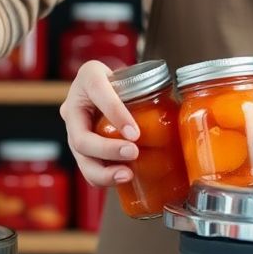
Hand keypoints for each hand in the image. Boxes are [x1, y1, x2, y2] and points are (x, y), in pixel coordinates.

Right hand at [60, 60, 141, 186]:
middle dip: (107, 150)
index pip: (98, 92)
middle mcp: (74, 106)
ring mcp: (73, 131)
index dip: (116, 114)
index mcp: (88, 78)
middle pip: (81, 137)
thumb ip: (148, 88)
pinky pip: (89, 169)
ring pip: (81, 159)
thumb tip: (179, 113)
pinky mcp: (81, 150)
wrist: (110, 89)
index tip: (135, 133)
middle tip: (133, 153)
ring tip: (126, 175)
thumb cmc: (124, 80)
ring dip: (103, 172)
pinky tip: (123, 178)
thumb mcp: (136, 75)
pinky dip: (105, 177)